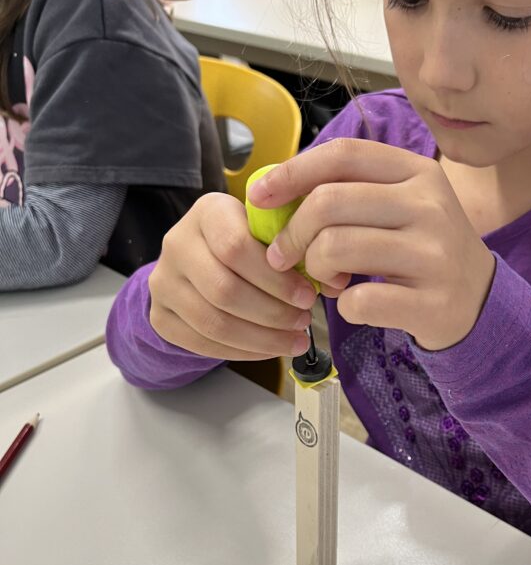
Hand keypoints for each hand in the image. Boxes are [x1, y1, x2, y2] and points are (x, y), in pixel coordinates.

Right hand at [147, 192, 346, 360]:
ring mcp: (163, 282)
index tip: (308, 296)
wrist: (198, 259)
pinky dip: (241, 352)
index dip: (276, 279)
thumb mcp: (269, 230)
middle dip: (272, 313)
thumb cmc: (247, 241)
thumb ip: (299, 247)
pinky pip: (202, 344)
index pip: (235, 247)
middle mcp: (177, 243)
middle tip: (304, 322)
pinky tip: (269, 349)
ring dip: (261, 338)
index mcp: (207, 212)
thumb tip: (335, 283)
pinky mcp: (160, 316)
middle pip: (224, 290)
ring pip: (213, 322)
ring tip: (294, 340)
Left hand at [248, 140, 496, 350]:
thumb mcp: (400, 205)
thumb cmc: (422, 248)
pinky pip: (358, 301)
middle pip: (329, 204)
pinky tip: (354, 304)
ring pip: (337, 249)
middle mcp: (430, 206)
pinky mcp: (432, 302)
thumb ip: (349, 193)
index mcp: (418, 172)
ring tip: (325, 279)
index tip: (259, 195)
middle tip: (283, 255)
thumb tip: (274, 195)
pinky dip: (343, 307)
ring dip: (314, 270)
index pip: (342, 156)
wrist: (478, 300)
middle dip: (292, 233)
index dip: (291, 172)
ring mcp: (434, 254)